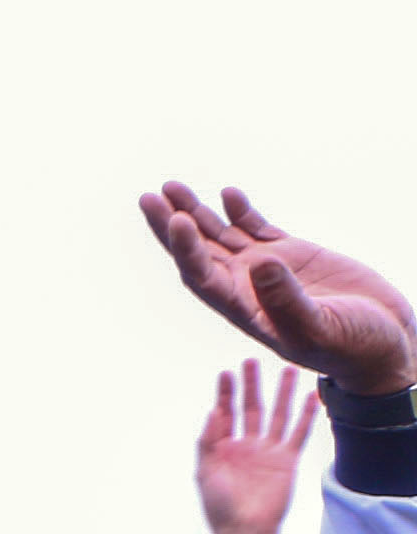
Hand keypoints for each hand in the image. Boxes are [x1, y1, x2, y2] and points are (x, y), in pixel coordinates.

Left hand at [141, 182, 416, 395]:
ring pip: (220, 236)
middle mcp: (246, 287)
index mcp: (244, 309)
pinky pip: (256, 229)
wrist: (383, 343)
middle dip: (172, 225)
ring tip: (171, 186)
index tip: (175, 220)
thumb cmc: (351, 347)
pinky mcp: (291, 254)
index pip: (202, 276)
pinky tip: (228, 194)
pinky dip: (241, 212)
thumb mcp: (318, 328)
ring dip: (196, 212)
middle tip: (150, 197)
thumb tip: (259, 265)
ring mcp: (266, 269)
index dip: (184, 249)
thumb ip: (287, 301)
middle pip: (198, 252)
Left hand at [195, 359, 314, 533]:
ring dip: (282, 394)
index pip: (225, 413)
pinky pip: (298, 433)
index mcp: (223, 446)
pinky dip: (305, 416)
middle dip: (250, 386)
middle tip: (251, 361)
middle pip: (251, 408)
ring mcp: (268, 450)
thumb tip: (212, 412)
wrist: (244, 531)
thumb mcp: (206, 471)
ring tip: (288, 370)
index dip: (225, 393)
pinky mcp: (287, 460)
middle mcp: (246, 444)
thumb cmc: (220, 505)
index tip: (226, 374)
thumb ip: (208, 442)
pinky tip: (310, 397)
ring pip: (277, 415)